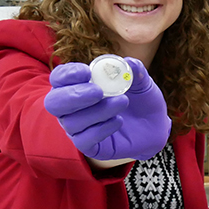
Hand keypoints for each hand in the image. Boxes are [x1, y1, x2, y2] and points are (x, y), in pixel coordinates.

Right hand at [44, 58, 170, 161]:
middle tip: (97, 92)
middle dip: (73, 96)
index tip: (86, 72)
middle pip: (54, 102)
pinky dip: (101, 129)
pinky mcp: (89, 146)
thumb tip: (128, 62)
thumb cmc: (141, 100)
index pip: (59, 78)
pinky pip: (84, 140)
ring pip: (72, 122)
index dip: (67, 74)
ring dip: (97, 111)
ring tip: (122, 102)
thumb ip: (135, 71)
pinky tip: (118, 121)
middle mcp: (71, 108)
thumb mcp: (142, 83)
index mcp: (78, 85)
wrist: (155, 126)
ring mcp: (78, 128)